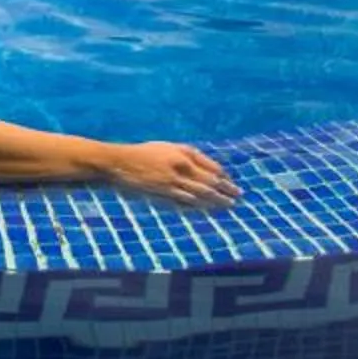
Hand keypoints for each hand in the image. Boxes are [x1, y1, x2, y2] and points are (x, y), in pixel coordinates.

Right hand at [106, 142, 237, 209]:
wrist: (119, 162)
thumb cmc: (142, 154)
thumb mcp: (166, 148)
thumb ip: (185, 155)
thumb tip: (204, 168)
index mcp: (183, 152)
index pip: (211, 166)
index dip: (224, 176)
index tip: (232, 183)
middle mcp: (181, 165)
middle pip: (210, 180)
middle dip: (226, 189)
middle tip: (238, 196)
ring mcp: (173, 180)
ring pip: (201, 192)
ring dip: (217, 200)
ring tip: (228, 205)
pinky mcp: (164, 192)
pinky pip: (186, 201)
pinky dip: (199, 206)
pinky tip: (207, 210)